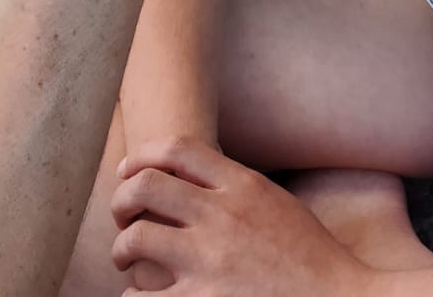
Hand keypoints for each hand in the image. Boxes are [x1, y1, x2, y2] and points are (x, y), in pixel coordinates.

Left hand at [110, 139, 377, 296]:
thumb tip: (193, 180)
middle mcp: (221, 217)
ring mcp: (209, 262)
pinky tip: (143, 294)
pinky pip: (142, 294)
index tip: (129, 170)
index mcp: (243, 186)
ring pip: (135, 238)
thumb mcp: (276, 204)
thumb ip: (237, 189)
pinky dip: (134, 293)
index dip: (143, 155)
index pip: (178, 149)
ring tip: (127, 258)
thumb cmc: (310, 257)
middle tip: (123, 216)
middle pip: (145, 185)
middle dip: (122, 199)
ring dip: (122, 248)